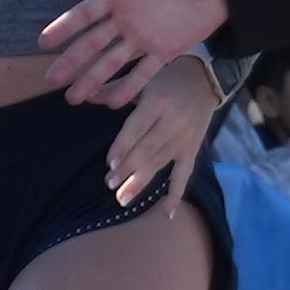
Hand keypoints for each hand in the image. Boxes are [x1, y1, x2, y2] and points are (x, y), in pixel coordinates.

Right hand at [43, 0, 231, 103]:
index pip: (86, 13)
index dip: (65, 27)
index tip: (43, 42)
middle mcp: (127, 19)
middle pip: (92, 43)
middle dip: (71, 61)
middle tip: (49, 80)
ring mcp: (143, 37)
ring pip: (111, 62)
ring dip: (92, 79)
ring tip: (72, 98)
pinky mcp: (164, 52)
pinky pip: (141, 73)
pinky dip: (127, 87)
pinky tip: (111, 104)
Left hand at [97, 54, 224, 213]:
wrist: (207, 78)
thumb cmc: (167, 76)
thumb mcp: (142, 77)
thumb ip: (113, 89)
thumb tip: (82, 95)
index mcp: (158, 101)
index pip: (138, 127)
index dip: (124, 146)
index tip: (110, 164)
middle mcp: (173, 120)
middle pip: (148, 148)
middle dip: (128, 168)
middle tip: (110, 185)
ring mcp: (185, 137)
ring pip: (162, 162)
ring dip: (142, 181)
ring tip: (123, 198)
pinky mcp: (193, 147)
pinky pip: (185, 173)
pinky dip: (176, 193)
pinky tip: (168, 213)